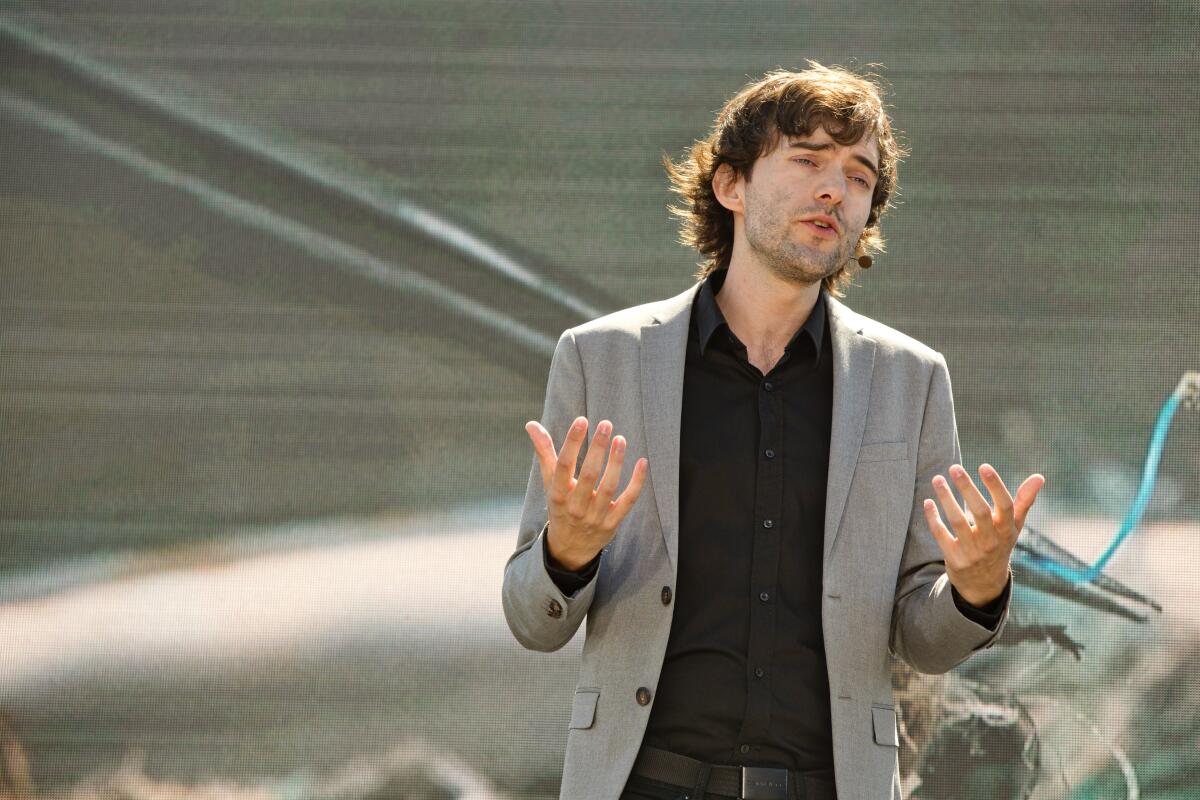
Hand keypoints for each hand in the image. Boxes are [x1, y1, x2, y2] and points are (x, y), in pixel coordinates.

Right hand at [525, 416, 648, 570]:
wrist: (570, 547)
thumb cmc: (561, 505)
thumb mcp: (550, 482)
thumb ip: (544, 452)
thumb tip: (532, 424)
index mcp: (558, 494)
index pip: (563, 466)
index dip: (572, 442)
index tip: (581, 420)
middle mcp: (575, 506)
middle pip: (589, 475)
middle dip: (597, 448)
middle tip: (606, 424)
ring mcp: (595, 516)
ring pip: (609, 487)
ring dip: (616, 462)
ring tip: (620, 439)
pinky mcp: (612, 523)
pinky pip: (627, 501)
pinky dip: (636, 482)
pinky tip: (642, 462)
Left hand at [923, 463, 1044, 606]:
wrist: (985, 584)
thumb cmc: (1000, 545)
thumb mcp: (1014, 527)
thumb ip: (1024, 501)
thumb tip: (1039, 477)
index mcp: (1007, 530)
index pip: (1005, 506)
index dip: (996, 486)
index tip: (983, 466)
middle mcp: (992, 541)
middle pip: (980, 512)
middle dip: (967, 488)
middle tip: (954, 467)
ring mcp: (973, 551)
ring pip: (958, 521)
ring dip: (946, 499)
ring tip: (937, 479)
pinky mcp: (955, 559)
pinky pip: (941, 535)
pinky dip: (933, 518)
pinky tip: (928, 502)